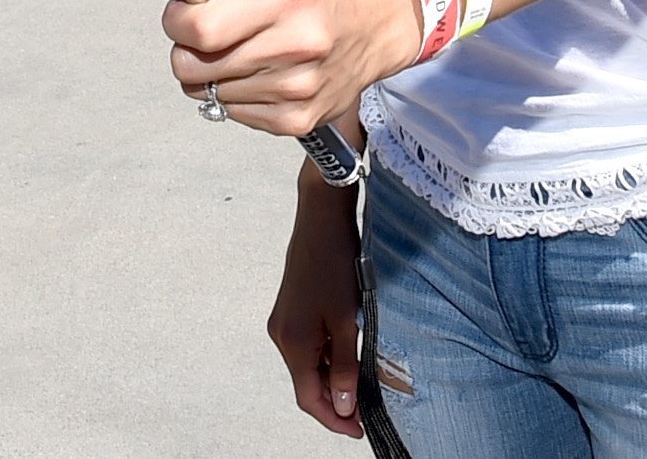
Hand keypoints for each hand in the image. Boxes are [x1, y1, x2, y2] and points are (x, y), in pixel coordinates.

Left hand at [160, 0, 418, 137]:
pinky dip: (234, 95)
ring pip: (209, 94)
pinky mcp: (298, 120)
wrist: (367, 25)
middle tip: (206, 31)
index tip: (180, 13)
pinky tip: (255, 72)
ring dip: (211, 73)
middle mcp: (294, 46)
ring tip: (238, 48)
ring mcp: (297, 89)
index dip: (177, 22)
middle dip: (187, 48)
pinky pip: (233, 114)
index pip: (202, 29)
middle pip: (195, 68)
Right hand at [270, 173, 369, 440]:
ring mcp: (283, 319)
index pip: (309, 399)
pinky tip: (347, 348)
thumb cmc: (336, 264)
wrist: (321, 215)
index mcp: (292, 342)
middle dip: (333, 400)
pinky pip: (306, 343)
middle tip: (365, 411)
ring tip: (361, 379)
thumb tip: (343, 406)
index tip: (360, 430)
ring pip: (307, 363)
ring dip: (331, 376)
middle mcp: (280, 334)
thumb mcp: (347, 321)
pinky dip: (326, 354)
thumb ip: (344, 367)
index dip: (334, 419)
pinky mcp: (290, 306)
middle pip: (305, 383)